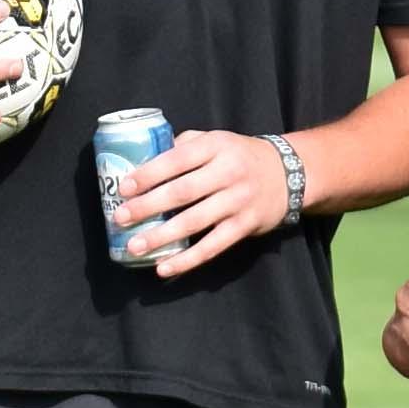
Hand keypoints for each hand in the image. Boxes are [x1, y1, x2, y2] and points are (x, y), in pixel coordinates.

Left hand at [110, 128, 287, 278]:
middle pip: (182, 192)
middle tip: (119, 218)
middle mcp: (228, 173)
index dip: (149, 174)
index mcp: (216, 146)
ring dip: (161, 236)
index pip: (177, 159)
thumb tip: (143, 160)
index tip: (123, 188)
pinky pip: (213, 246)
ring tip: (134, 246)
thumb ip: (184, 146)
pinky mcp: (245, 226)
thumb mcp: (216, 139)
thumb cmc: (239, 156)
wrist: (289, 173)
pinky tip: (164, 267)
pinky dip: (187, 259)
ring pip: (194, 222)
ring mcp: (238, 201)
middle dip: (148, 206)